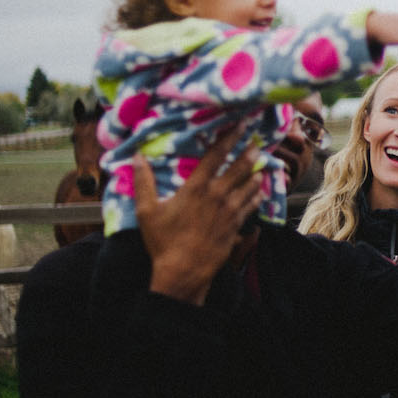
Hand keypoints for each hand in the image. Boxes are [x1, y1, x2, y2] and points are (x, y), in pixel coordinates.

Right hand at [134, 128, 265, 305]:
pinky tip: (260, 192)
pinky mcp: (236, 226)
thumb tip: (137, 157)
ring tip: (260, 165)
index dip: (229, 138)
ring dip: (255, 173)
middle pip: (239, 167)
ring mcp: (230, 211)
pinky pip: (251, 206)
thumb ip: (143, 181)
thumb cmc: (164, 242)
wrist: (184, 271)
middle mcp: (217, 195)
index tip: (240, 126)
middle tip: (257, 142)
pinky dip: (256, 196)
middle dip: (249, 153)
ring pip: (249, 186)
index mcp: (197, 187)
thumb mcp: (147, 211)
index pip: (216, 156)